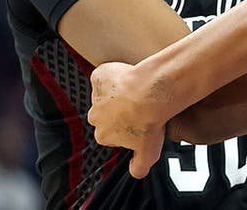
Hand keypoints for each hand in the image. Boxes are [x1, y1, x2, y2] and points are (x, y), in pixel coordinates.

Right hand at [88, 62, 168, 177]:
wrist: (151, 94)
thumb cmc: (150, 121)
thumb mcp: (148, 153)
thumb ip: (139, 166)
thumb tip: (136, 173)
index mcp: (103, 134)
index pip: (112, 132)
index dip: (127, 126)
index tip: (140, 121)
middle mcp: (95, 116)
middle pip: (106, 113)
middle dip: (121, 109)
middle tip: (142, 105)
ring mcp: (96, 95)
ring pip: (106, 94)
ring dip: (119, 92)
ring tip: (140, 90)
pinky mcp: (100, 76)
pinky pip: (105, 74)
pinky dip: (114, 74)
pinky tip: (130, 75)